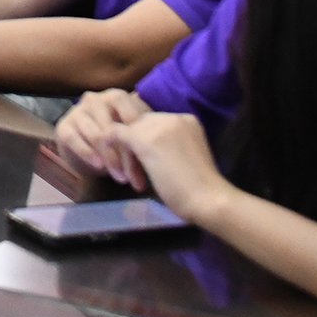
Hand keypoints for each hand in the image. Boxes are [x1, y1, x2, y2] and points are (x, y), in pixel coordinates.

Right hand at [54, 87, 153, 179]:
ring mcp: (78, 111)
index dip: (140, 138)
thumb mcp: (135, 135)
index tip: (151, 160)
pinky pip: (74, 139)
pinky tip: (100, 167)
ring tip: (121, 179)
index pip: (130, 114)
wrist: (90, 153)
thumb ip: (145, 134)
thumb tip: (168, 144)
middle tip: (135, 177)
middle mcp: (96, 99)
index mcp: (118, 97)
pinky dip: (87, 153)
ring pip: (96, 134)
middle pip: (113, 125)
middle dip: (125, 153)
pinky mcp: (63, 126)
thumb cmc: (120, 142)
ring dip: (110, 158)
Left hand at [104, 108, 234, 223]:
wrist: (209, 200)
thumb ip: (169, 146)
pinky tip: (107, 161)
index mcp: (187, 120)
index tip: (139, 159)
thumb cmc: (200, 189)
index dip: (144, 137)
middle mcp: (173, 116)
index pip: (154, 119)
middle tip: (128, 167)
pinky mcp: (144, 138)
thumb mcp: (185, 157)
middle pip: (139, 121)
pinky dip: (109, 145)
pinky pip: (116, 132)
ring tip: (127, 175)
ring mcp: (158, 125)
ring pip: (128, 127)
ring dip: (123, 150)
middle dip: (131, 141)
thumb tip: (148, 149)